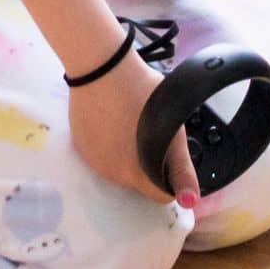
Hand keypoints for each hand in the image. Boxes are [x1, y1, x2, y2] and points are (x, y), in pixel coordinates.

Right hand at [67, 42, 200, 205]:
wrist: (101, 66)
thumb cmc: (141, 93)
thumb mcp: (171, 129)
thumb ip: (181, 168)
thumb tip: (190, 202)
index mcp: (135, 174)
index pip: (160, 195)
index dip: (172, 180)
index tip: (171, 155)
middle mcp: (111, 175)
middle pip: (140, 181)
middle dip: (149, 164)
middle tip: (153, 132)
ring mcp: (92, 160)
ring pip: (119, 167)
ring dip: (128, 155)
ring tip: (132, 123)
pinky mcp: (79, 145)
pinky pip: (101, 154)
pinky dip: (109, 144)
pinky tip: (113, 120)